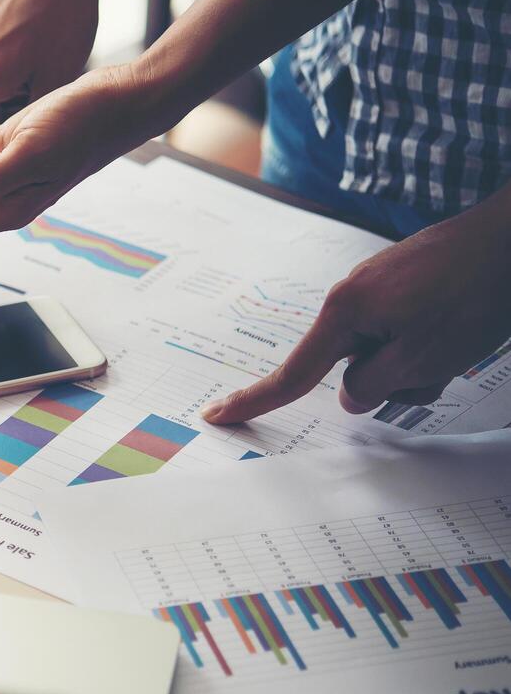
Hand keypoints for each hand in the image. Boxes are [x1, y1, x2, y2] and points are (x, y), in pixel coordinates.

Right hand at [201, 213, 510, 423]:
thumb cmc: (475, 292)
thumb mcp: (421, 359)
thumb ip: (373, 385)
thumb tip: (353, 393)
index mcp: (346, 311)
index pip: (293, 373)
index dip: (255, 401)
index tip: (217, 415)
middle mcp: (353, 292)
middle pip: (350, 363)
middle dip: (388, 379)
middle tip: (436, 369)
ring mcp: (379, 282)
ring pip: (381, 347)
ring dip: (415, 360)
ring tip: (457, 342)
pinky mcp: (405, 278)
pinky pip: (401, 326)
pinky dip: (425, 339)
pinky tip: (459, 324)